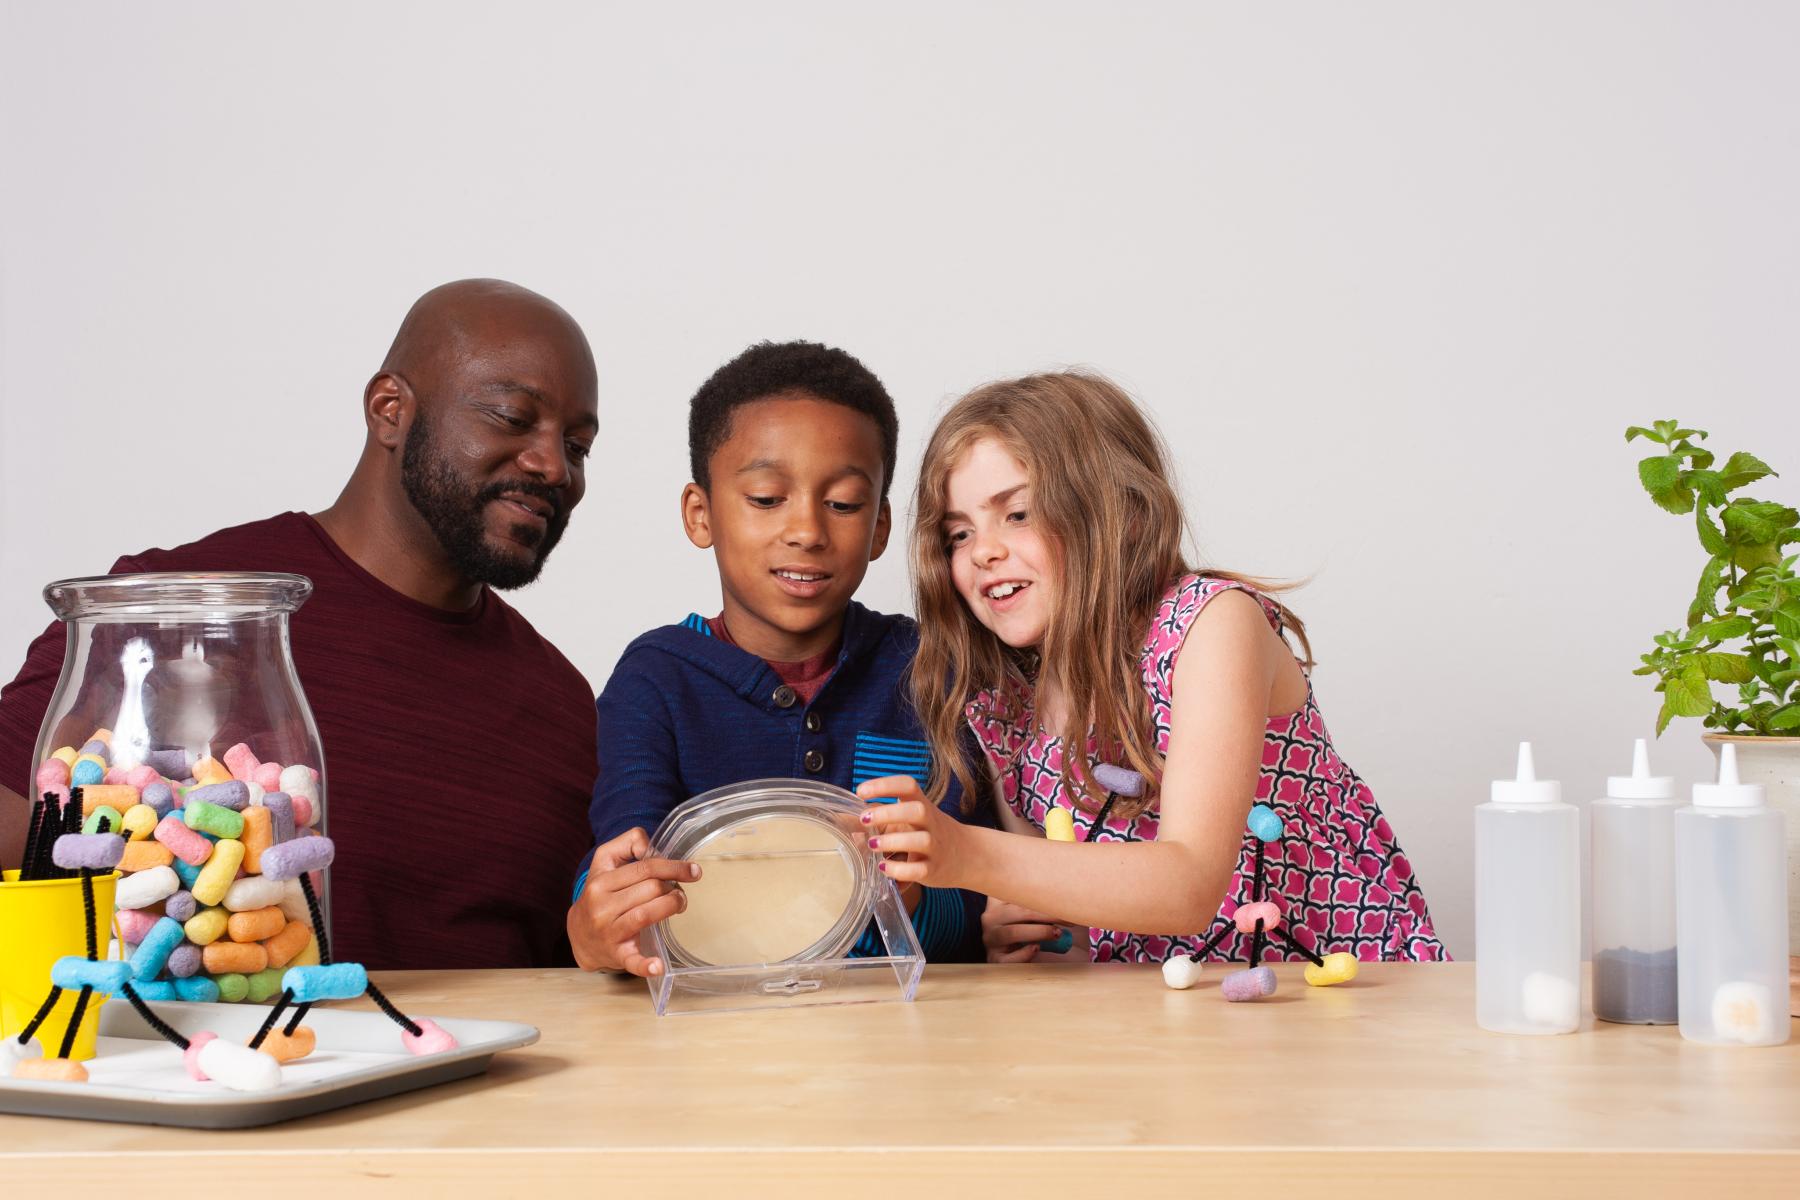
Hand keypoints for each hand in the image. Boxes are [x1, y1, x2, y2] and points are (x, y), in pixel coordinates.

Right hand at [566, 827, 699, 975]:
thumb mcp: (605, 862)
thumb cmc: (600, 894)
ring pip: (647, 914)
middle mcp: (602, 906)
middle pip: (650, 889)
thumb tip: (649, 846)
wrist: (579, 934)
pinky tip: (658, 966)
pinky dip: (645, 964)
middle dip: (673, 888)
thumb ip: (627, 843)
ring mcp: (608, 932)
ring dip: (671, 907)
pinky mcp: (616, 954)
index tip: (693, 871)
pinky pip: (632, 960)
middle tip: (680, 892)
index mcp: (601, 881)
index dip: (673, 867)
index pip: (645, 868)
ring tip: (679, 905)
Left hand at [855, 775, 973, 889]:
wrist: (970, 855)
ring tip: (872, 845)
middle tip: (864, 819)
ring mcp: (936, 847)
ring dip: (893, 841)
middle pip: (916, 810)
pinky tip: (884, 867)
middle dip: (889, 813)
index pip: (908, 785)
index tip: (862, 791)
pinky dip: (899, 870)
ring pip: (920, 840)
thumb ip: (885, 818)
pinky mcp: (935, 870)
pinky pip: (919, 870)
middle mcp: (931, 823)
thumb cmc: (932, 833)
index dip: (885, 785)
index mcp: (923, 805)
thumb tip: (846, 823)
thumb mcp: (913, 819)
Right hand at [982, 898, 1065, 962]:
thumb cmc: (1035, 930)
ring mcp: (991, 940)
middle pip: (1018, 912)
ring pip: (1013, 932)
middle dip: (1046, 914)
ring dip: (1039, 932)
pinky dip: (1024, 953)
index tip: (1058, 894)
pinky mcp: (995, 960)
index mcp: (998, 902)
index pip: (1012, 891)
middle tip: (1068, 918)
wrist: (1030, 960)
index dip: (1035, 892)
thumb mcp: (1032, 912)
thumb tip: (1063, 894)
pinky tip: (1036, 948)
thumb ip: (1039, 903)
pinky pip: (1009, 957)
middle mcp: (991, 919)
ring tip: (1057, 933)